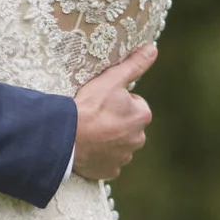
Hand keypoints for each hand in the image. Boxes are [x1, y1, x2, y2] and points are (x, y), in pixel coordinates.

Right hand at [71, 44, 156, 180]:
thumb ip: (134, 65)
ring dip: (107, 138)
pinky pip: (106, 161)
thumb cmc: (90, 106)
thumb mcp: (111, 79)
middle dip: (115, 120)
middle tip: (94, 115)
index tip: (102, 100)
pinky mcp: (109, 171)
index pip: (135, 104)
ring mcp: (123, 158)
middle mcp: (138, 139)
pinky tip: (86, 147)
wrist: (67, 137)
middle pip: (127, 125)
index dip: (118, 100)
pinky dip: (99, 155)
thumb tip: (153, 48)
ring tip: (88, 130)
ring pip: (117, 144)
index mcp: (142, 116)